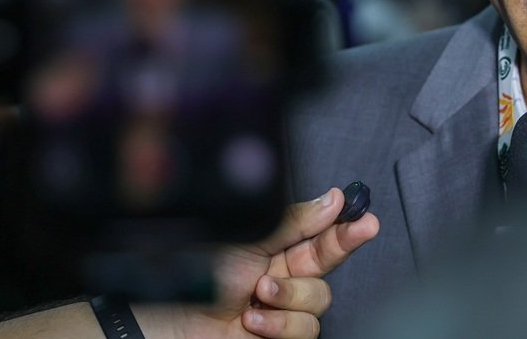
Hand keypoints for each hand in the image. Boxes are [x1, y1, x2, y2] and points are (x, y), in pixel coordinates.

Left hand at [137, 187, 378, 338]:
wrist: (162, 322)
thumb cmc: (190, 275)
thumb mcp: (245, 237)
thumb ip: (292, 221)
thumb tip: (331, 200)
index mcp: (272, 246)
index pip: (318, 231)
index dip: (344, 223)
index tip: (364, 214)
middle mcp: (280, 275)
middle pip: (329, 260)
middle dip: (342, 244)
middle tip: (358, 229)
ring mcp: (279, 309)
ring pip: (320, 300)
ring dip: (292, 296)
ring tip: (259, 293)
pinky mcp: (277, 337)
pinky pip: (305, 330)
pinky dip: (281, 325)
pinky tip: (254, 319)